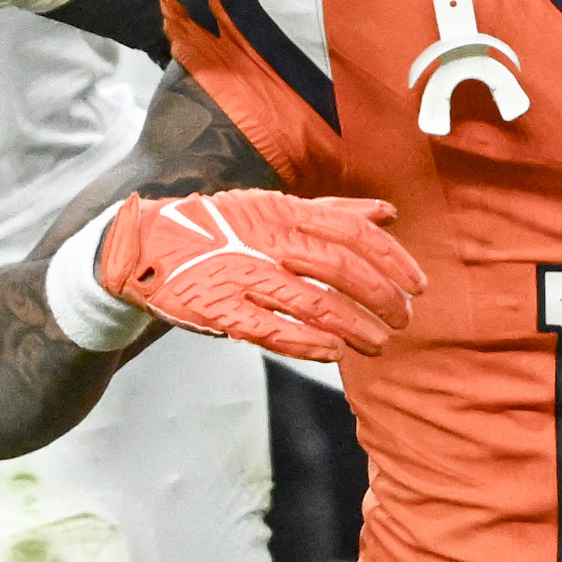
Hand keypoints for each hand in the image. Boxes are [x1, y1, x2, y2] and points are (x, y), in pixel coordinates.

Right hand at [91, 187, 424, 361]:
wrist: (143, 244)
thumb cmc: (219, 227)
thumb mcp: (273, 207)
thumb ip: (331, 211)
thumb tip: (386, 212)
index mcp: (284, 210)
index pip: (353, 231)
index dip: (393, 259)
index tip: (417, 284)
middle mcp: (267, 239)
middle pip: (342, 268)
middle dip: (381, 298)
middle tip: (402, 319)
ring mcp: (242, 274)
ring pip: (313, 304)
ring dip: (354, 328)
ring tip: (377, 344)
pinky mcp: (219, 308)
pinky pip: (272, 330)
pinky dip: (308, 344)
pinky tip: (333, 354)